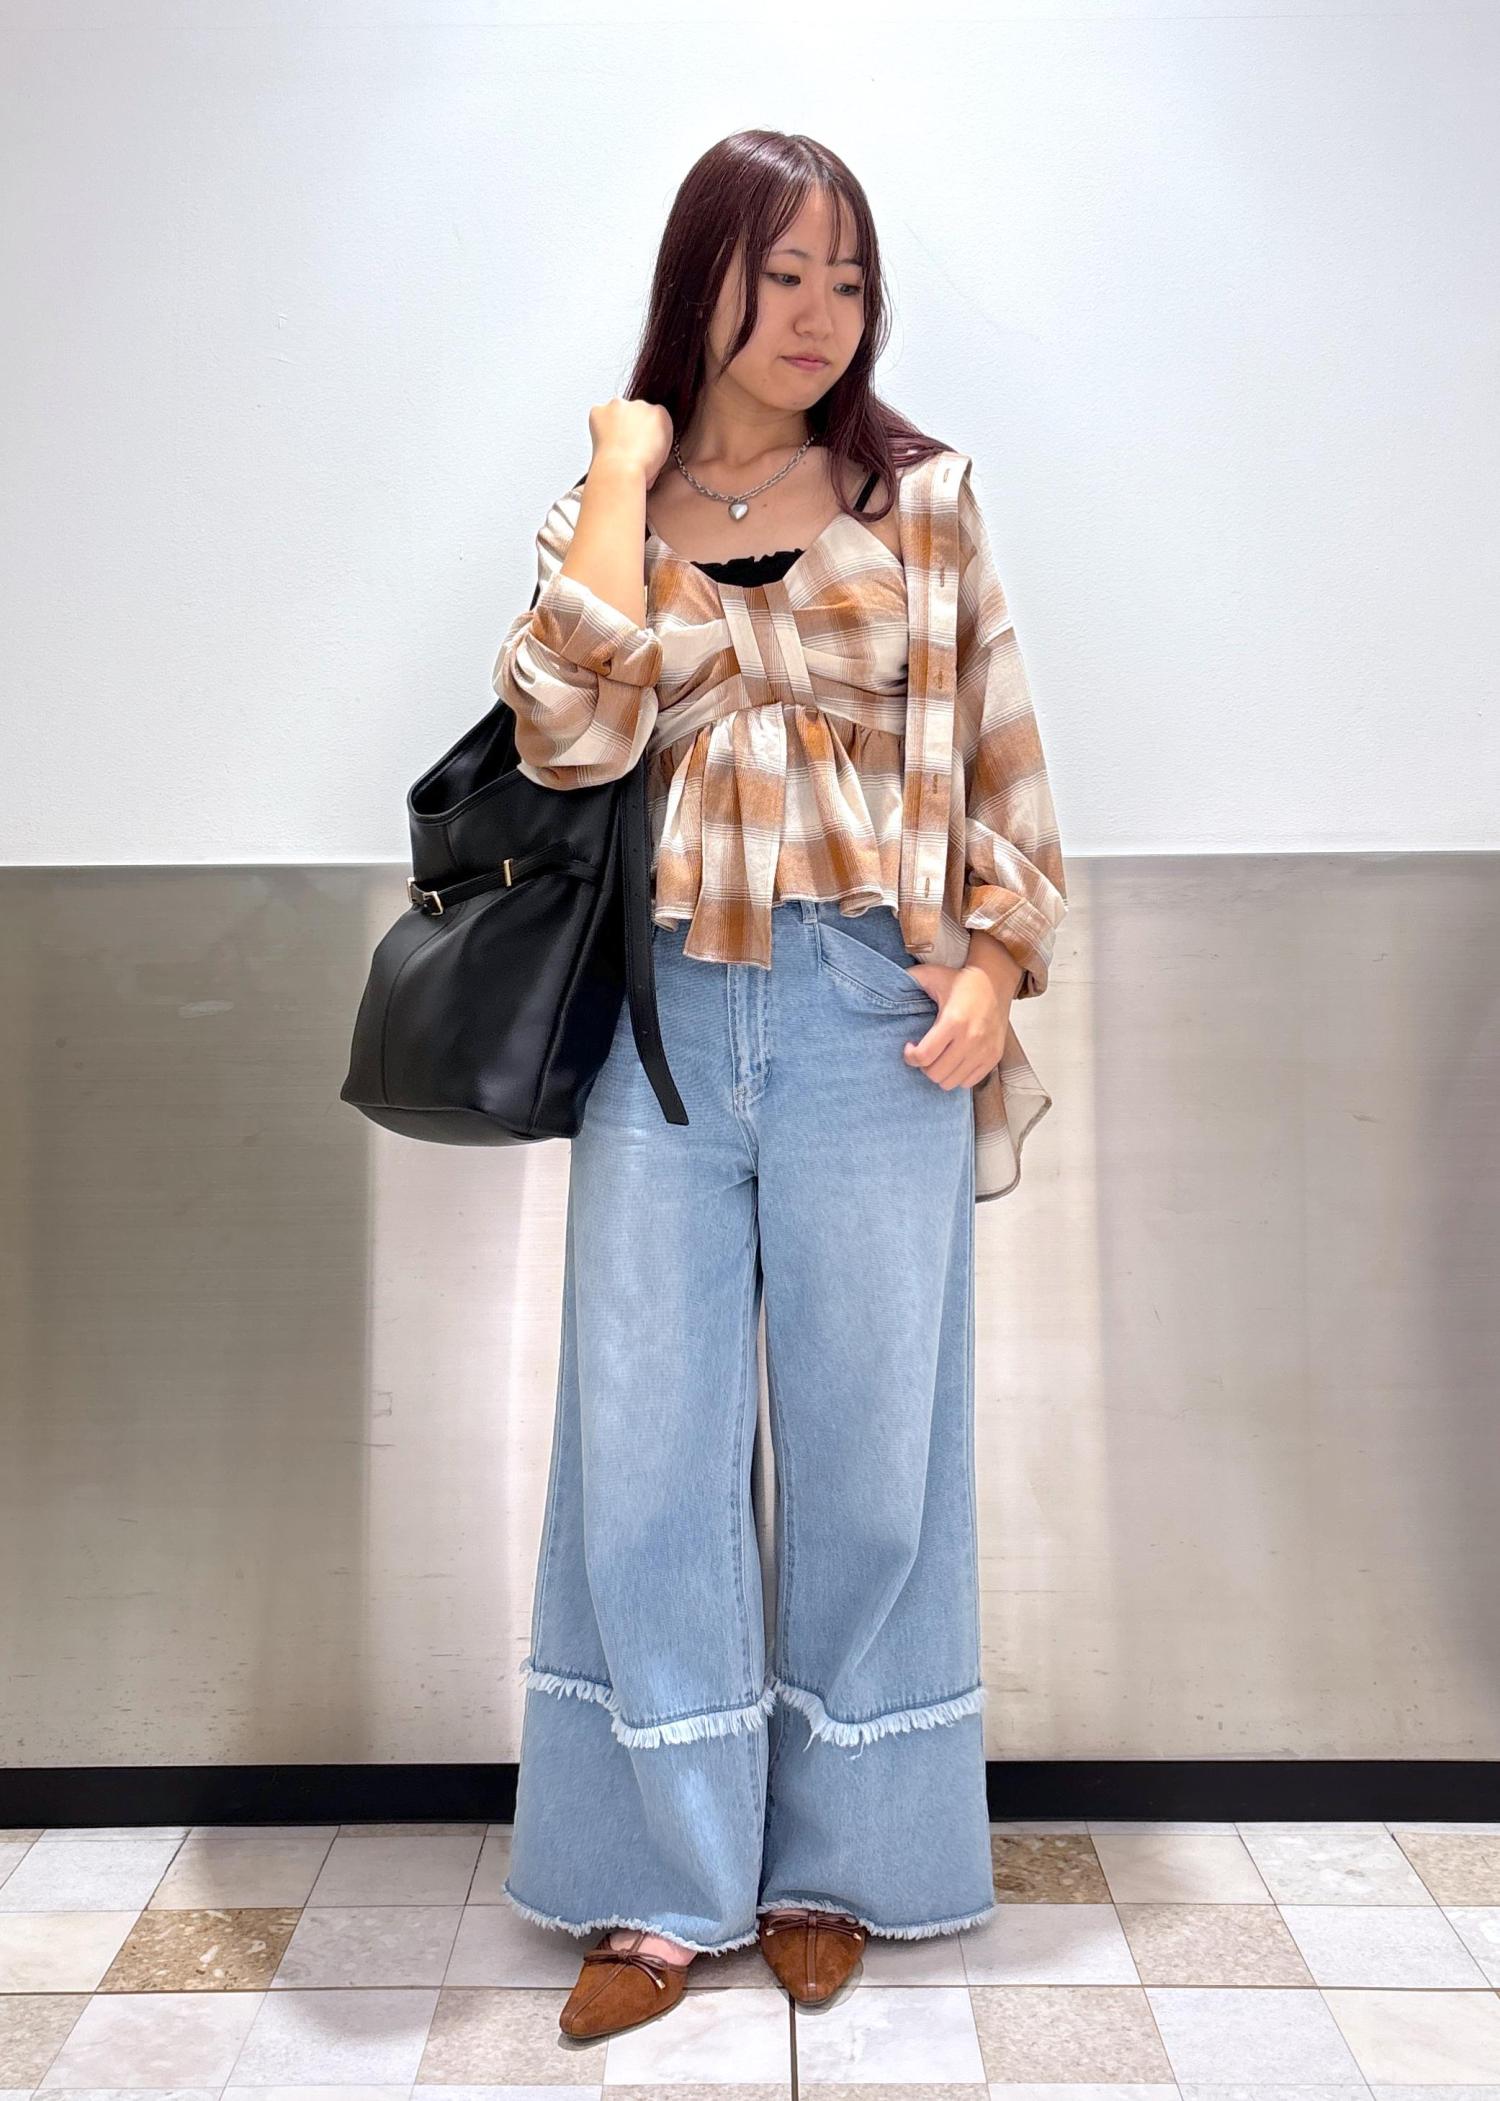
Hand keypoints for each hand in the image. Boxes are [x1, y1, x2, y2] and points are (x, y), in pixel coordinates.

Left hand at [587, 397, 674, 484]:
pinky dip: (598, 425)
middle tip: (625, 447)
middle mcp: (641, 404)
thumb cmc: (641, 469)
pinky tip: (602, 442)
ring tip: (614, 447)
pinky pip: (597, 414)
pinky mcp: (600, 409)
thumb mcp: (662, 458)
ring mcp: (619, 405)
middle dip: (630, 426)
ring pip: (616, 412)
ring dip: (614, 424)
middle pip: (634, 411)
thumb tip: (647, 445)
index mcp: (661, 415)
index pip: (653, 417)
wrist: (621, 470)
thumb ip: (655, 442)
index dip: (645, 432)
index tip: (640, 443)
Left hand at [902, 957, 1014, 1089]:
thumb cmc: (960, 982)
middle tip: (924, 1053)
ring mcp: (984, 1051)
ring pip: (951, 1083)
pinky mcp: (994, 1057)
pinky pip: (969, 1082)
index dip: (910, 1056)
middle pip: (936, 1074)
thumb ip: (908, 979)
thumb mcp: (931, 975)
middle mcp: (970, 1039)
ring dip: (940, 1073)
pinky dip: (958, 1076)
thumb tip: (884, 982)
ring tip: (939, 1057)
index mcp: (953, 1021)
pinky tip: (954, 1060)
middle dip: (924, 1067)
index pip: (924, 1057)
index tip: (909, 1047)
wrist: (995, 982)